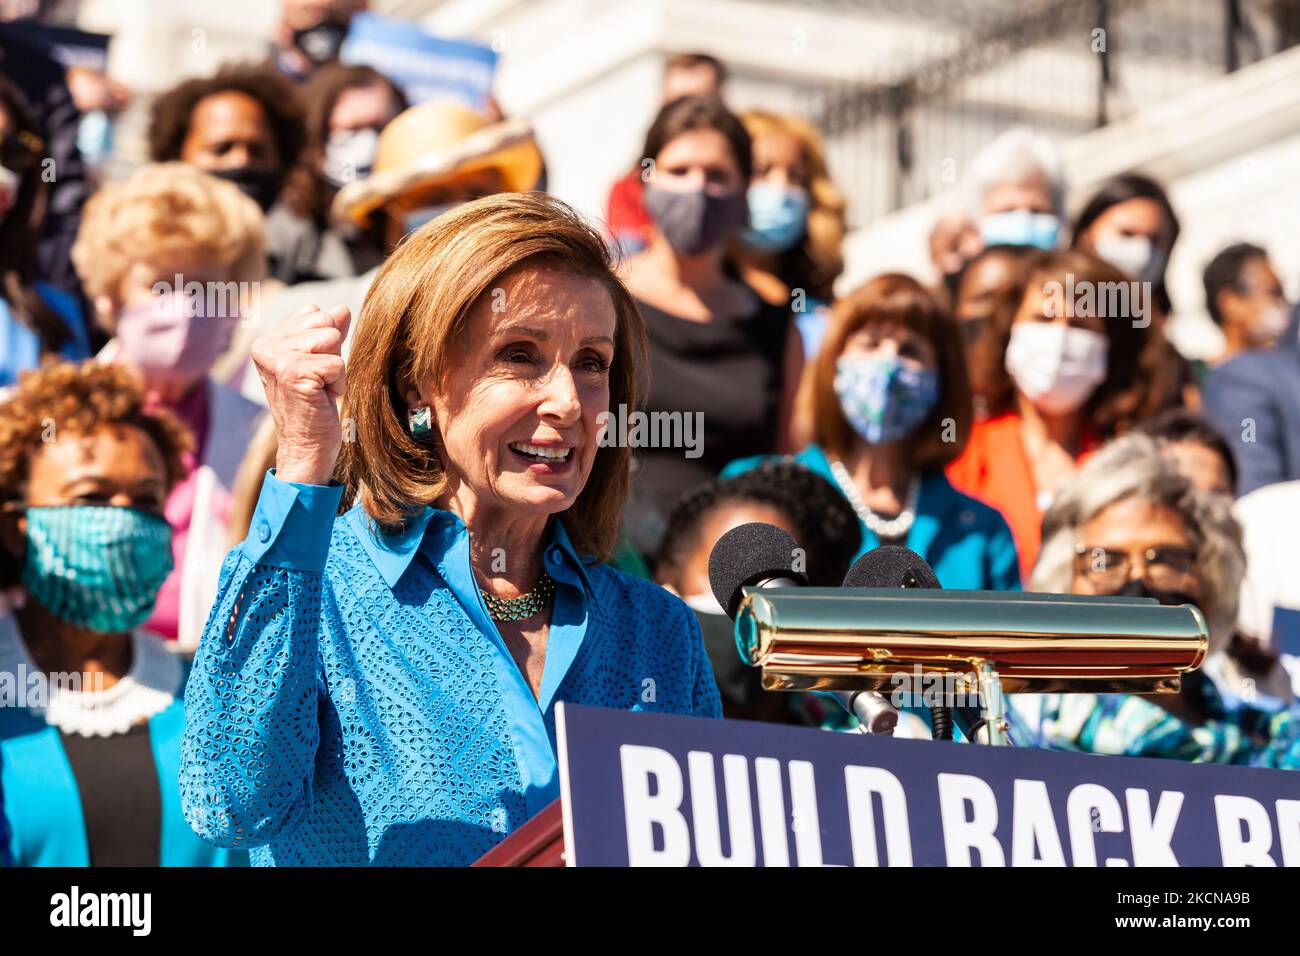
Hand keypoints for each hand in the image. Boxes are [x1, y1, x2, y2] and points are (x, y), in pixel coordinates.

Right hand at [252, 304, 349, 486]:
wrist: (306, 447)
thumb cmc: (315, 405)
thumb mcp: (321, 362)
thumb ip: (329, 333)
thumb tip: (342, 308)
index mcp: (268, 340)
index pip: (314, 312)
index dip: (326, 342)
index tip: (313, 370)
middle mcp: (265, 346)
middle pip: (325, 322)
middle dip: (333, 353)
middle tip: (317, 382)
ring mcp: (277, 359)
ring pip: (331, 339)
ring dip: (336, 369)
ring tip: (319, 389)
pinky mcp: (292, 373)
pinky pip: (337, 362)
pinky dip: (338, 383)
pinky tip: (322, 398)